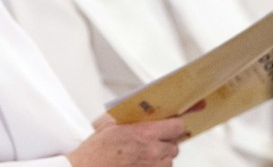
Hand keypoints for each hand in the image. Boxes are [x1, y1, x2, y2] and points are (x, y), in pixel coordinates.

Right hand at [67, 115, 185, 166]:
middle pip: (175, 144)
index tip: (171, 122)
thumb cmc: (95, 151)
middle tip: (155, 138)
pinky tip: (142, 162)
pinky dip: (155, 166)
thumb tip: (141, 111)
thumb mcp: (110, 124)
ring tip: (145, 152)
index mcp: (145, 134)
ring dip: (161, 155)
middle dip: (166, 140)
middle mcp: (153, 152)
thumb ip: (129, 117)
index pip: (177, 126)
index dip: (174, 123)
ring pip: (169, 159)